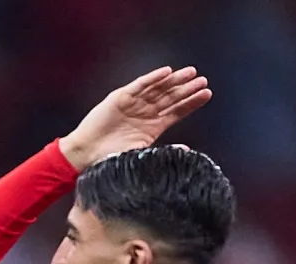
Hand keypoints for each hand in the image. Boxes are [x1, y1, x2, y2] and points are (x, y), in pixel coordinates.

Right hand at [58, 65, 211, 170]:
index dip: (192, 102)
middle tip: (204, 80)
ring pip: (159, 89)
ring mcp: (134, 103)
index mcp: (153, 126)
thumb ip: (164, 152)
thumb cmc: (111, 159)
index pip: (177, 111)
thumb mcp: (142, 156)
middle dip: (187, 89)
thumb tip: (187, 151)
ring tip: (191, 73)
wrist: (87, 155)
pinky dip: (153, 78)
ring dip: (174, 81)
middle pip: (171, 97)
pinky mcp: (120, 97)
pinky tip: (167, 72)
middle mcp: (146, 112)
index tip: (207, 94)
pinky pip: (140, 85)